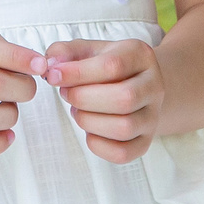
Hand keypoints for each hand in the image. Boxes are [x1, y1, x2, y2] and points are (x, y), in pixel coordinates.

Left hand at [38, 38, 163, 163]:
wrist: (132, 85)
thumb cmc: (104, 67)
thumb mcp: (86, 50)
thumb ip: (65, 53)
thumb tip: (50, 66)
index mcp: (140, 56)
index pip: (113, 65)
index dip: (77, 73)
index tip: (53, 76)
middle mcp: (154, 86)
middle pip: (125, 98)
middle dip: (84, 99)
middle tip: (67, 94)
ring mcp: (152, 116)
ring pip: (125, 127)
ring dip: (89, 121)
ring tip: (77, 110)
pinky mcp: (145, 142)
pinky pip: (123, 153)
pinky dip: (97, 145)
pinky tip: (88, 130)